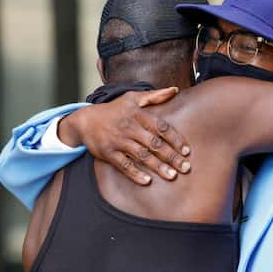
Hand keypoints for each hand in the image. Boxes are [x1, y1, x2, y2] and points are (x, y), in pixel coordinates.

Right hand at [59, 87, 191, 184]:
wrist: (85, 120)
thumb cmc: (113, 110)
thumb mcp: (132, 97)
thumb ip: (154, 95)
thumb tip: (175, 90)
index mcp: (137, 114)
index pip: (161, 127)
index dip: (175, 139)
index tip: (187, 150)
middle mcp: (129, 127)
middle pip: (154, 143)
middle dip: (171, 156)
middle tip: (186, 168)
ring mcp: (118, 141)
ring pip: (141, 155)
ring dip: (158, 167)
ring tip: (172, 176)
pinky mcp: (108, 153)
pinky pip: (123, 165)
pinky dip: (135, 174)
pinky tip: (147, 182)